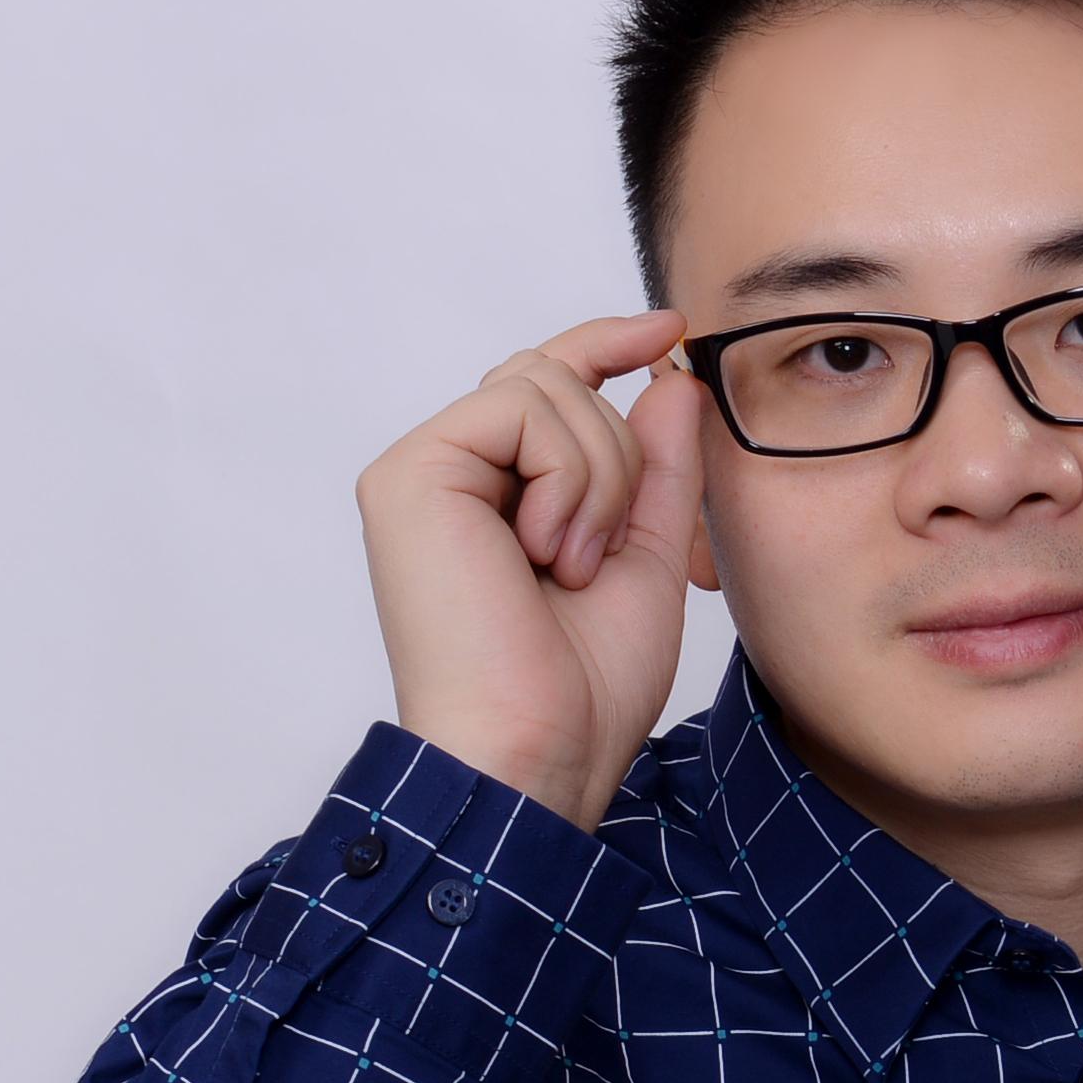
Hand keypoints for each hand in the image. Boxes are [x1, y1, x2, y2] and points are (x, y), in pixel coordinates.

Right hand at [356, 308, 702, 829]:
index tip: (673, 331)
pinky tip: (548, 551)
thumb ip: (656, 465)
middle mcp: (448, 476)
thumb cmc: (582, 686)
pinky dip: (568, 477)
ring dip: (598, 476)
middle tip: (603, 554)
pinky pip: (521, 408)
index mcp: (494, 497)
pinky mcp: (409, 473)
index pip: (548, 386)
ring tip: (572, 565)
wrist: (537, 751)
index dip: (608, 344)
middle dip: (617, 454)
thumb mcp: (647, 554)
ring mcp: (422, 471)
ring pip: (546, 385)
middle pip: (553, 376)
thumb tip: (669, 375)